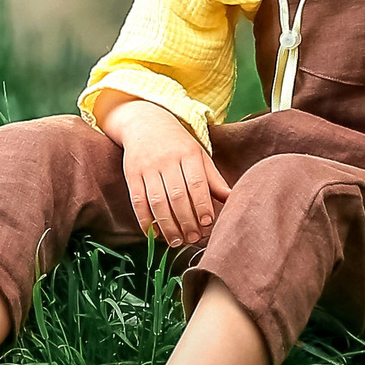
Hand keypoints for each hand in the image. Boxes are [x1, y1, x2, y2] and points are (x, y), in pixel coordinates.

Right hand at [99, 96, 231, 246]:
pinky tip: (155, 233)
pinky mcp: (131, 174)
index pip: (196, 183)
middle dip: (187, 221)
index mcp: (188, 153)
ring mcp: (147, 167)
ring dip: (168, 225)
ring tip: (177, 241)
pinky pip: (138, 201)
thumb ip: (213, 179)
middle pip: (177, 196)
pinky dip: (145, 220)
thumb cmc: (177, 144)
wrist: (145, 123)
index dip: (202, 205)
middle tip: (193, 238)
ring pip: (157, 202)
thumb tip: (232, 199)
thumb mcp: (198, 155)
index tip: (207, 223)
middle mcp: (167, 159)